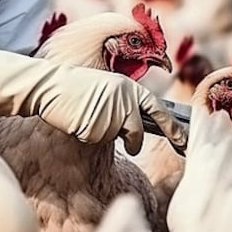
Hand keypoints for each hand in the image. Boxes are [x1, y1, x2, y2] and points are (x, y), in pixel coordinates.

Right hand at [0, 46, 186, 153]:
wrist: (48, 85)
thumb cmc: (76, 87)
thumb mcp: (107, 87)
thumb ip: (124, 102)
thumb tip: (139, 126)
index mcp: (128, 87)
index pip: (158, 109)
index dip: (173, 127)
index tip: (183, 140)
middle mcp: (123, 100)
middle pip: (137, 133)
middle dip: (133, 142)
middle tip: (130, 146)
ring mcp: (109, 115)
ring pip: (115, 138)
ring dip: (102, 133)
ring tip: (86, 115)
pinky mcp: (95, 128)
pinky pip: (97, 141)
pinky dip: (88, 135)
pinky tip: (77, 119)